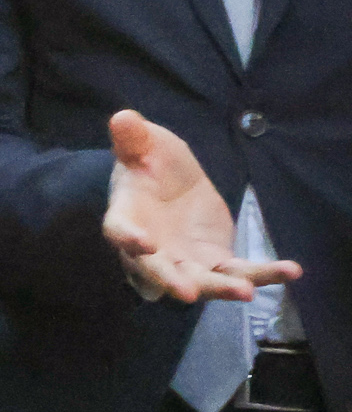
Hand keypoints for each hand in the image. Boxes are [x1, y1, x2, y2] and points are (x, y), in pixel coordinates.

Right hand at [104, 109, 300, 303]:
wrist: (169, 181)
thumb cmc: (148, 163)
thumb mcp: (143, 144)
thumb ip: (133, 137)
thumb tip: (123, 118)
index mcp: (127, 217)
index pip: (120, 230)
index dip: (128, 238)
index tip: (142, 242)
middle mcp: (151, 249)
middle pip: (158, 270)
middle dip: (172, 281)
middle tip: (188, 292)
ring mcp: (185, 260)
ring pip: (201, 280)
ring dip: (221, 288)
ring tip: (246, 291)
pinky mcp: (216, 261)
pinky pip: (238, 271)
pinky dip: (264, 274)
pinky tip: (291, 271)